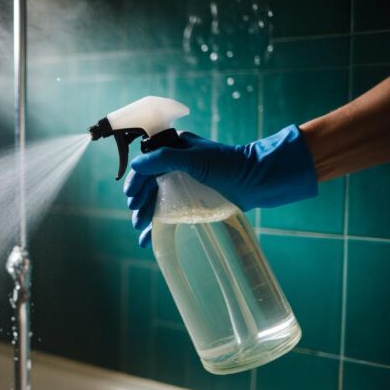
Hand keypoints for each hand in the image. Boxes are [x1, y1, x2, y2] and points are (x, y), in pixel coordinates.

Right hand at [123, 125, 318, 247]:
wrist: (258, 181)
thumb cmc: (227, 165)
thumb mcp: (193, 158)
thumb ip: (163, 159)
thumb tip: (136, 165)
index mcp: (175, 150)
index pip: (147, 166)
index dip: (136, 181)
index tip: (131, 197)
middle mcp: (177, 166)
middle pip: (150, 186)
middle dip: (140, 203)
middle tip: (137, 219)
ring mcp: (185, 186)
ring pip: (158, 201)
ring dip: (147, 216)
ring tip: (141, 230)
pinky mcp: (194, 203)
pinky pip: (171, 214)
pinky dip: (160, 227)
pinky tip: (150, 239)